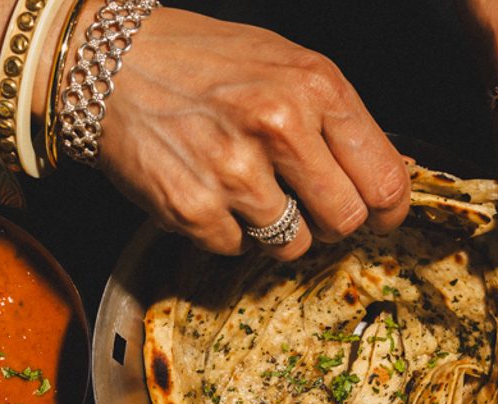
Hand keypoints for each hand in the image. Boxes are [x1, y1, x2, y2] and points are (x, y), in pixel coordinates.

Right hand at [88, 6, 410, 259]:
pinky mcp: (195, 208)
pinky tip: (207, 188)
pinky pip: (237, 248)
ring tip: (244, 186)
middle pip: (346, 221)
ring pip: (292, 244)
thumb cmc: (201, 61)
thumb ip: (333, 118)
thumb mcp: (284, 64)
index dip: (388, 210)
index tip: (380, 217)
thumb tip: (378, 178)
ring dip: (275, 228)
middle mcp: (281, 126)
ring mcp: (236, 171)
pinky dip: (225, 229)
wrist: (109, 63)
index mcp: (316, 87)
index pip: (386, 179)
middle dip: (329, 221)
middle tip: (304, 203)